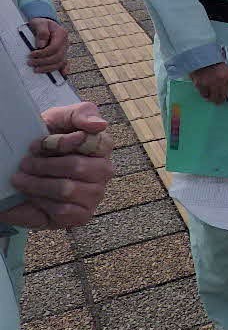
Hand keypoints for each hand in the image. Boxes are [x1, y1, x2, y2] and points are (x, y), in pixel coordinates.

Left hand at [2, 102, 113, 228]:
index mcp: (103, 147)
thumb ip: (82, 113)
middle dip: (44, 165)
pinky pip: (62, 210)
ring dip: (37, 184)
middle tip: (25, 163)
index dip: (62, 143)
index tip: (40, 144)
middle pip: (77, 167)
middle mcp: (104, 171)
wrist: (24, 169)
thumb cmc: (46, 141)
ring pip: (66, 189)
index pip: (94, 143)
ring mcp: (95, 195)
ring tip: (21, 179)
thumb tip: (101, 125)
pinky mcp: (82, 216)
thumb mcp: (59, 118)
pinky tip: (32, 195)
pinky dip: (40, 202)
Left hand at [27, 17, 68, 73]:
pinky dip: (64, 69)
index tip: (31, 54)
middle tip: (30, 63)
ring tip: (36, 69)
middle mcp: (65, 43)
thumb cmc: (41, 23)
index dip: (43, 53)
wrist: (45, 24)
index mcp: (61, 34)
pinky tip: (62, 74)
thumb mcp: (40, 23)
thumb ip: (42, 33)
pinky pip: (65, 63)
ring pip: (60, 62)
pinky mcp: (62, 54)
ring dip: (48, 68)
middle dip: (43, 62)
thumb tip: (41, 46)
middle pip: (57, 57)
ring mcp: (65, 49)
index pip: (54, 48)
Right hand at [191, 61, 227, 103]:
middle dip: (223, 99)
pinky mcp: (201, 85)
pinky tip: (206, 93)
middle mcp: (221, 80)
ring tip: (213, 99)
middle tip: (221, 100)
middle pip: (224, 96)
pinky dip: (205, 95)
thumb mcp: (225, 68)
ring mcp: (211, 83)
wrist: (201, 57)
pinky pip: (204, 95)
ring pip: (214, 98)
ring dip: (214, 99)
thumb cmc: (213, 63)